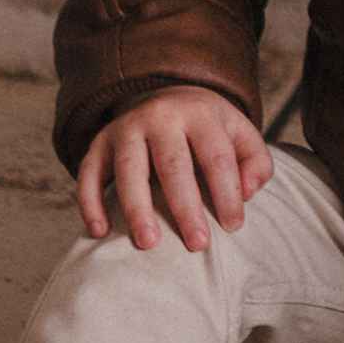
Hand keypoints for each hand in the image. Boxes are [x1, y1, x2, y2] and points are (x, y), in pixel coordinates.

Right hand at [75, 89, 272, 254]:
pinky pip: (88, 173)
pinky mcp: (99, 143)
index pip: (216, 157)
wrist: (167, 99)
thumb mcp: (240, 135)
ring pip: (129, 169)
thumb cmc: (209, 131)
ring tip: (148, 244)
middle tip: (197, 244)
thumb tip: (247, 192)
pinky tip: (99, 231)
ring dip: (137, 208)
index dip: (226, 193)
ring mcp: (126, 128)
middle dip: (185, 206)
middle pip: (173, 164)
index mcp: (200, 113)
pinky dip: (90, 202)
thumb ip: (255, 162)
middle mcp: (161, 116)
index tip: (233, 227)